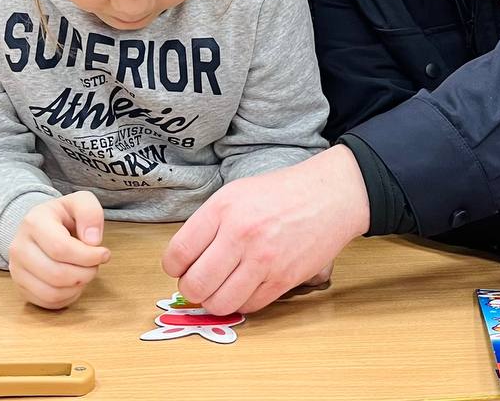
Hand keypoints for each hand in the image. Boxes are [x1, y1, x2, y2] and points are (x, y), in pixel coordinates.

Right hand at [9, 192, 110, 309]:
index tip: (104, 254)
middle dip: (85, 273)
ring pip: (51, 292)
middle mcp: (19, 247)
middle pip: (56, 274)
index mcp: (34, 222)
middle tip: (95, 265)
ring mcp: (16, 269)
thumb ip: (90, 213)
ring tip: (84, 272)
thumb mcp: (79, 202)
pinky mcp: (20, 287)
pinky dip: (67, 297)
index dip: (87, 256)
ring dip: (77, 287)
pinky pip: (47, 302)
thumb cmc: (62, 216)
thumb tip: (93, 240)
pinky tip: (73, 283)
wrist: (39, 226)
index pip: (61, 248)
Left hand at [163, 146, 368, 314]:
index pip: (179, 253)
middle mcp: (240, 235)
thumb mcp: (234, 194)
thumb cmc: (278, 193)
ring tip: (218, 288)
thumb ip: (207, 224)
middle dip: (190, 288)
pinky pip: (249, 306)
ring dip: (213, 301)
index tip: (178, 267)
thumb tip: (182, 259)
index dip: (172, 267)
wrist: (327, 196)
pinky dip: (240, 303)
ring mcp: (263, 260)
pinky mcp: (283, 280)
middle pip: (195, 284)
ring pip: (219, 303)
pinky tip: (243, 288)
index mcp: (222, 209)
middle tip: (198, 281)